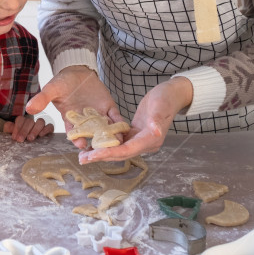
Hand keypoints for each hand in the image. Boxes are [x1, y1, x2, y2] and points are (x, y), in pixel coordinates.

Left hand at [3, 116, 53, 141]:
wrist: (27, 150)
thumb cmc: (18, 141)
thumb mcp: (11, 135)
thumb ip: (9, 129)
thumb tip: (10, 126)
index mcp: (22, 122)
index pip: (20, 119)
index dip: (17, 127)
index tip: (14, 137)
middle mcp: (31, 122)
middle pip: (29, 121)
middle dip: (24, 130)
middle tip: (20, 140)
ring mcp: (40, 126)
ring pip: (40, 121)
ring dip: (34, 130)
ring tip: (30, 139)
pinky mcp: (49, 130)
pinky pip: (50, 126)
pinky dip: (46, 129)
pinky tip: (41, 135)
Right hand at [26, 65, 122, 148]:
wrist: (77, 71)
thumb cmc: (63, 82)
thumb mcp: (51, 89)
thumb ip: (42, 99)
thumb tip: (28, 108)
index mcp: (71, 119)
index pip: (74, 133)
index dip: (78, 139)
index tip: (81, 145)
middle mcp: (86, 121)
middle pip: (91, 135)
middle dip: (96, 143)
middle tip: (101, 150)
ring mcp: (98, 115)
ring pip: (105, 129)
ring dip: (111, 136)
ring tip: (116, 142)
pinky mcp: (109, 108)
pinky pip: (115, 117)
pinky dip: (119, 123)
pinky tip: (124, 128)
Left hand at [77, 77, 193, 163]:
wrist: (171, 94)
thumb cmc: (166, 99)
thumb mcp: (160, 107)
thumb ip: (157, 121)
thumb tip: (155, 132)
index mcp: (151, 140)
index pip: (127, 150)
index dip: (109, 153)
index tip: (93, 155)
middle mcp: (145, 144)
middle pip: (120, 154)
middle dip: (101, 156)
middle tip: (82, 159)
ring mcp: (140, 140)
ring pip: (118, 150)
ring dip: (102, 152)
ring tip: (84, 155)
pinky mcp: (135, 134)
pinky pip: (120, 142)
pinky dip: (107, 144)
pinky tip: (95, 143)